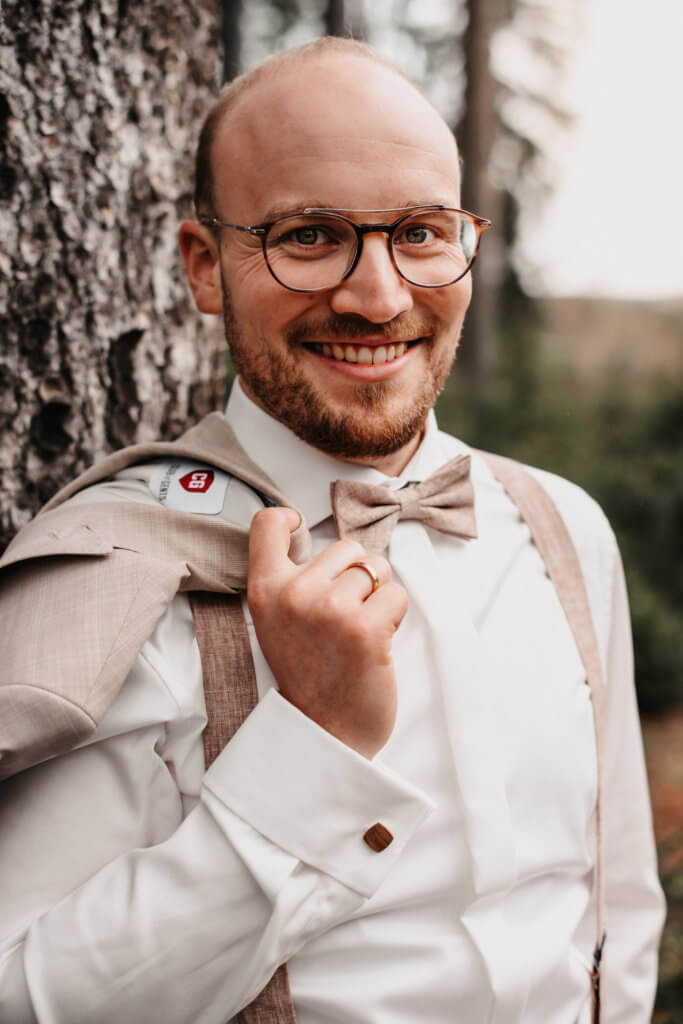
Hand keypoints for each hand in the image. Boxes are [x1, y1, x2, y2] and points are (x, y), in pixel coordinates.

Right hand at [247, 508, 408, 757]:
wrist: (324, 733)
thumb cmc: (308, 675)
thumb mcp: (277, 622)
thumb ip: (291, 581)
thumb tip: (326, 545)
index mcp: (265, 591)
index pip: (267, 524)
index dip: (289, 519)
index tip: (300, 529)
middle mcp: (294, 594)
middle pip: (345, 546)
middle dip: (356, 574)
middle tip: (343, 616)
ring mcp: (330, 610)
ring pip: (376, 568)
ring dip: (378, 595)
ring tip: (359, 629)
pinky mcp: (366, 628)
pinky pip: (397, 594)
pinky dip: (395, 615)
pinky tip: (376, 641)